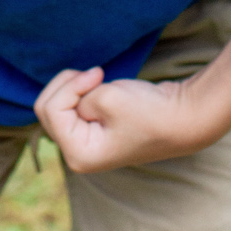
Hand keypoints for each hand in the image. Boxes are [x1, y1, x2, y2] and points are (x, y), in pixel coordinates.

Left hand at [33, 67, 218, 172]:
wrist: (183, 117)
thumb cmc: (148, 111)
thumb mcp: (106, 97)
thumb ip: (77, 94)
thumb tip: (69, 98)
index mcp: (79, 155)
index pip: (51, 110)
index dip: (70, 85)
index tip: (99, 74)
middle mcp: (78, 154)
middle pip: (46, 109)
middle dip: (66, 85)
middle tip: (95, 75)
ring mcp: (85, 143)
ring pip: (56, 105)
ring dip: (74, 86)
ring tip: (100, 80)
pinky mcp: (93, 130)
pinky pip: (70, 105)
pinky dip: (80, 90)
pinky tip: (100, 86)